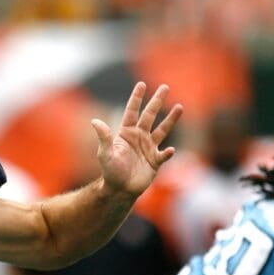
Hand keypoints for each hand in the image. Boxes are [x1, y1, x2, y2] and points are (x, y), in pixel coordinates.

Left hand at [92, 83, 182, 197]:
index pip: (132, 111)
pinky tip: (171, 150)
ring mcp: (149, 149)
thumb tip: (94, 121)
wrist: (120, 190)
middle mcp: (139, 137)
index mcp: (126, 133)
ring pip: (162, 130)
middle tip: (165, 87)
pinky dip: (168, 153)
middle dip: (157, 102)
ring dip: (171, 120)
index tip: (141, 84)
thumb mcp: (105, 153)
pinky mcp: (155, 162)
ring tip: (179, 107)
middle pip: (150, 116)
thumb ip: (104, 137)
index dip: (136, 98)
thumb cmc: (110, 171)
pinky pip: (164, 155)